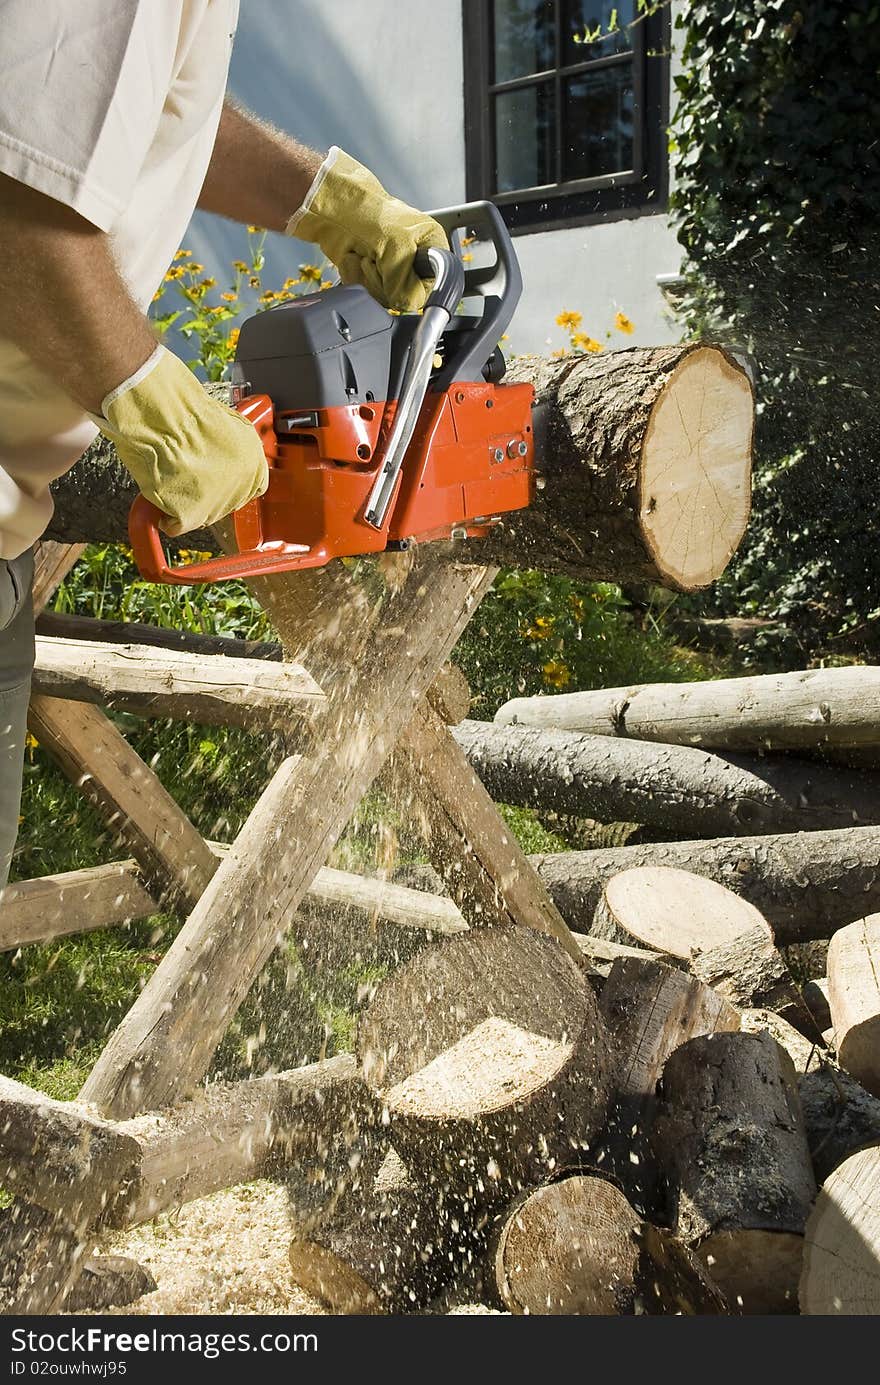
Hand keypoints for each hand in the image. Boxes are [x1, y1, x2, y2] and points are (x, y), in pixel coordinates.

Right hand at [91, 346, 268, 535]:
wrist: (160, 413)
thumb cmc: (184, 412)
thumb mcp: (227, 425)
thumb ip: (232, 449)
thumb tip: (223, 462)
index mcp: (254, 463)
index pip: (250, 489)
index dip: (228, 484)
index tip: (213, 480)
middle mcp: (241, 486)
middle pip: (223, 505)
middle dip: (204, 494)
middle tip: (185, 473)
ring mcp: (216, 503)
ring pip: (200, 516)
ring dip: (184, 501)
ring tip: (171, 474)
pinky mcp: (190, 515)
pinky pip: (176, 525)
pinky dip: (165, 514)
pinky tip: (162, 491)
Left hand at [286, 147, 447, 311]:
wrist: (333, 210)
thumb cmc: (366, 214)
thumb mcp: (395, 248)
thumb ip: (406, 282)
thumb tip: (406, 303)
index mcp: (431, 246)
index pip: (432, 286)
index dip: (412, 286)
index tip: (397, 276)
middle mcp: (414, 259)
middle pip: (406, 295)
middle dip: (383, 280)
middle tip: (375, 259)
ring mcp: (392, 268)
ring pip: (385, 296)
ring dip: (367, 278)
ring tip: (363, 255)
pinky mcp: (372, 274)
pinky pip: (368, 293)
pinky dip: (356, 278)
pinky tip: (354, 260)